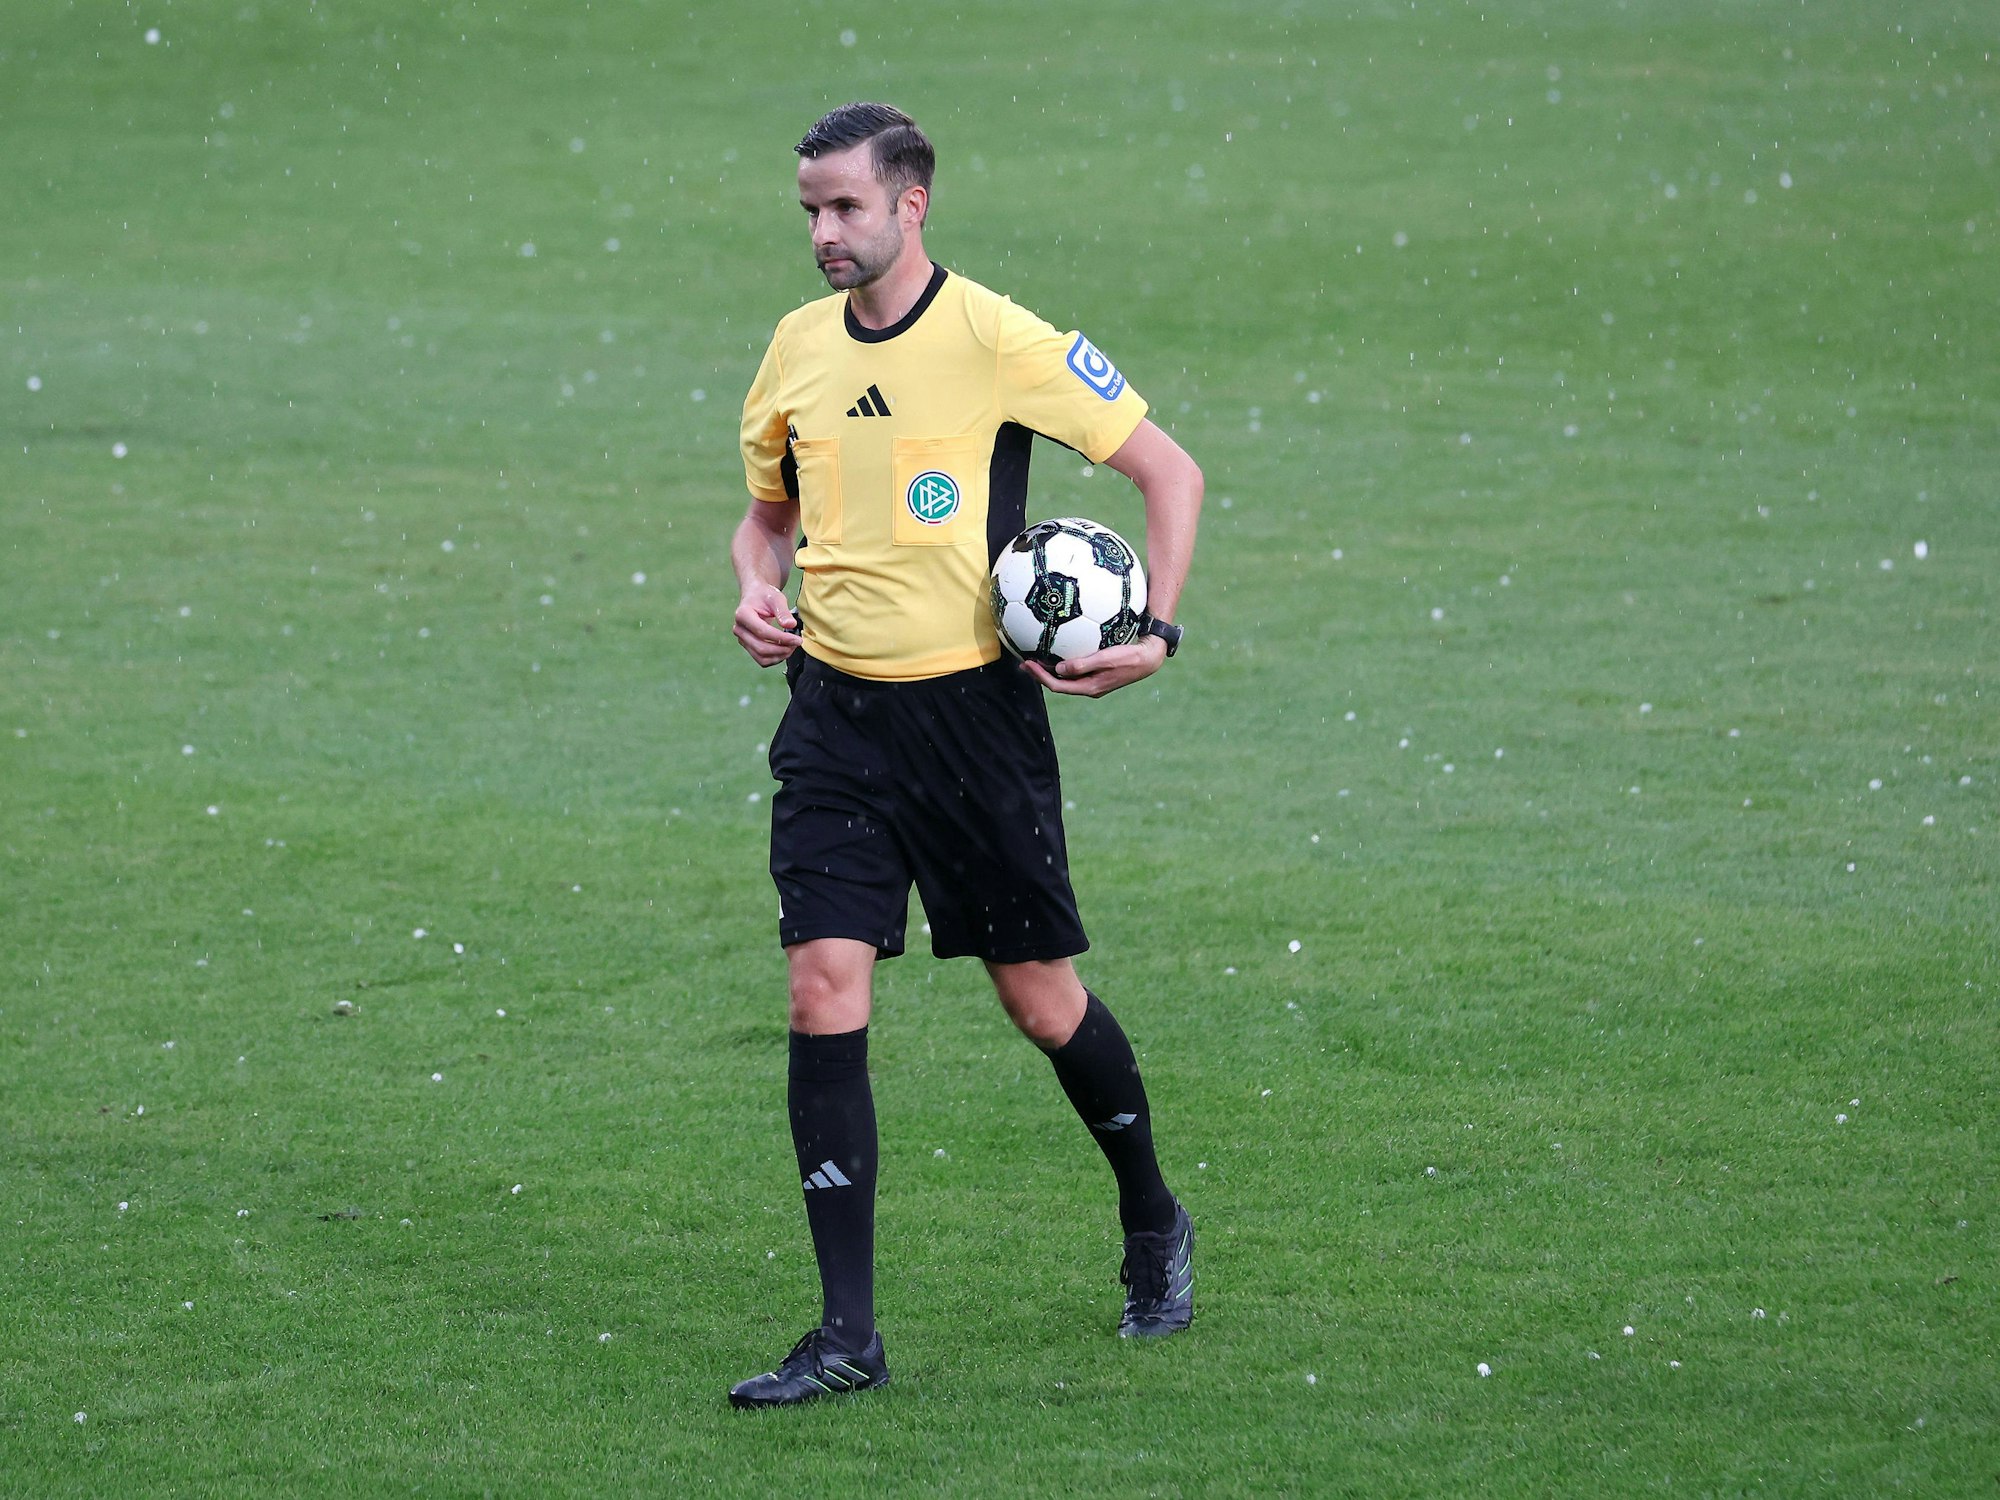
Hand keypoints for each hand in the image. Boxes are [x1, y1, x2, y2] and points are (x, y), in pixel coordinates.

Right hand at [733, 584, 799, 666]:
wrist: (755, 596)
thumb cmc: (765, 595)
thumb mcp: (776, 598)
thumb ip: (783, 612)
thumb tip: (791, 625)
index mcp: (743, 615)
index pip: (763, 632)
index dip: (781, 638)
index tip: (797, 639)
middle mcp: (739, 629)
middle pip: (760, 648)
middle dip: (781, 649)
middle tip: (797, 643)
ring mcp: (742, 639)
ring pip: (761, 657)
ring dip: (779, 656)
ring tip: (792, 647)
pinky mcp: (748, 646)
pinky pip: (761, 659)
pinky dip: (775, 658)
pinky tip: (785, 650)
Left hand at [1021, 634, 1166, 697]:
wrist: (1150, 657)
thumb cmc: (1130, 656)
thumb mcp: (1106, 658)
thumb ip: (1083, 664)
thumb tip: (1059, 669)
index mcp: (1090, 687)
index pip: (1058, 686)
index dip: (1040, 676)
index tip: (1028, 664)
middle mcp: (1089, 687)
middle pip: (1059, 684)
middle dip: (1040, 674)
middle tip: (1025, 662)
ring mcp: (1094, 681)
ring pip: (1066, 678)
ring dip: (1050, 669)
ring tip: (1036, 658)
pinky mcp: (1098, 673)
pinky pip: (1076, 670)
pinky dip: (1064, 664)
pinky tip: (1059, 651)